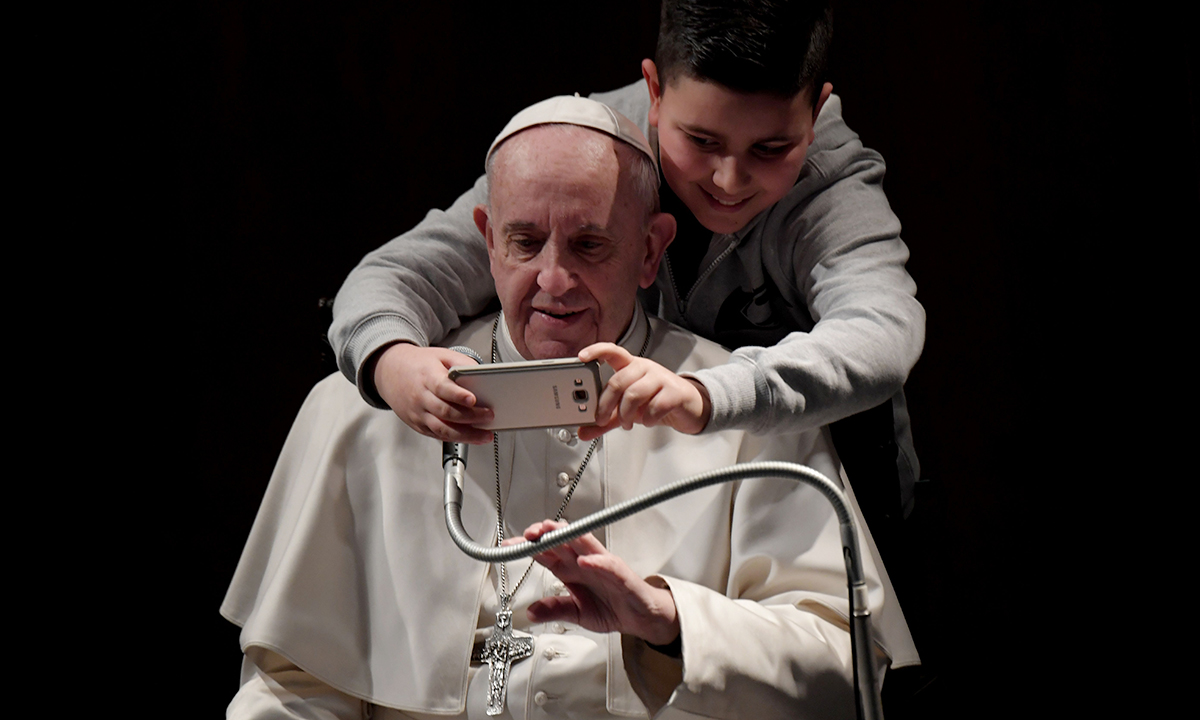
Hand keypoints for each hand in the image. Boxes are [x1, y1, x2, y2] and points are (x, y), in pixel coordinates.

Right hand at [372, 342, 493, 443]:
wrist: (390, 372)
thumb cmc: (418, 364)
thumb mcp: (441, 355)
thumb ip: (461, 364)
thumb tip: (482, 374)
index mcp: (427, 377)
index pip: (442, 388)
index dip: (458, 395)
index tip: (473, 399)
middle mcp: (420, 398)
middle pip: (445, 412)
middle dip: (470, 417)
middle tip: (489, 416)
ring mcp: (418, 414)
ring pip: (442, 429)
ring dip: (466, 435)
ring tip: (485, 435)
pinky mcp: (417, 425)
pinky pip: (437, 435)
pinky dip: (456, 438)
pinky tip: (471, 437)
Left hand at [518, 520, 679, 645]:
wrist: (641, 617)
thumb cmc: (612, 607)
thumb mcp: (577, 613)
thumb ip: (555, 609)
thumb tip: (530, 612)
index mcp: (571, 569)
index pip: (546, 553)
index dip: (528, 547)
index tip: (509, 546)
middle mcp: (585, 562)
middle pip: (562, 542)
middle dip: (544, 534)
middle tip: (528, 533)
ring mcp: (603, 565)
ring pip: (583, 544)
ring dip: (567, 536)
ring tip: (551, 531)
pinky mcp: (621, 574)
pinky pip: (608, 565)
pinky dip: (596, 562)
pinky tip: (584, 560)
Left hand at [576, 343, 711, 440]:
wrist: (689, 406)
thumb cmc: (656, 400)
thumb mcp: (628, 409)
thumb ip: (607, 420)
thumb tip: (583, 432)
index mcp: (631, 366)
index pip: (612, 351)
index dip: (596, 351)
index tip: (582, 357)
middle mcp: (644, 368)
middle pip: (618, 381)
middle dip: (606, 404)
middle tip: (601, 419)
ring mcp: (661, 378)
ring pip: (634, 393)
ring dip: (626, 414)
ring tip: (626, 423)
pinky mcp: (674, 392)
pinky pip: (655, 405)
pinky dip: (647, 418)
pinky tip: (646, 421)